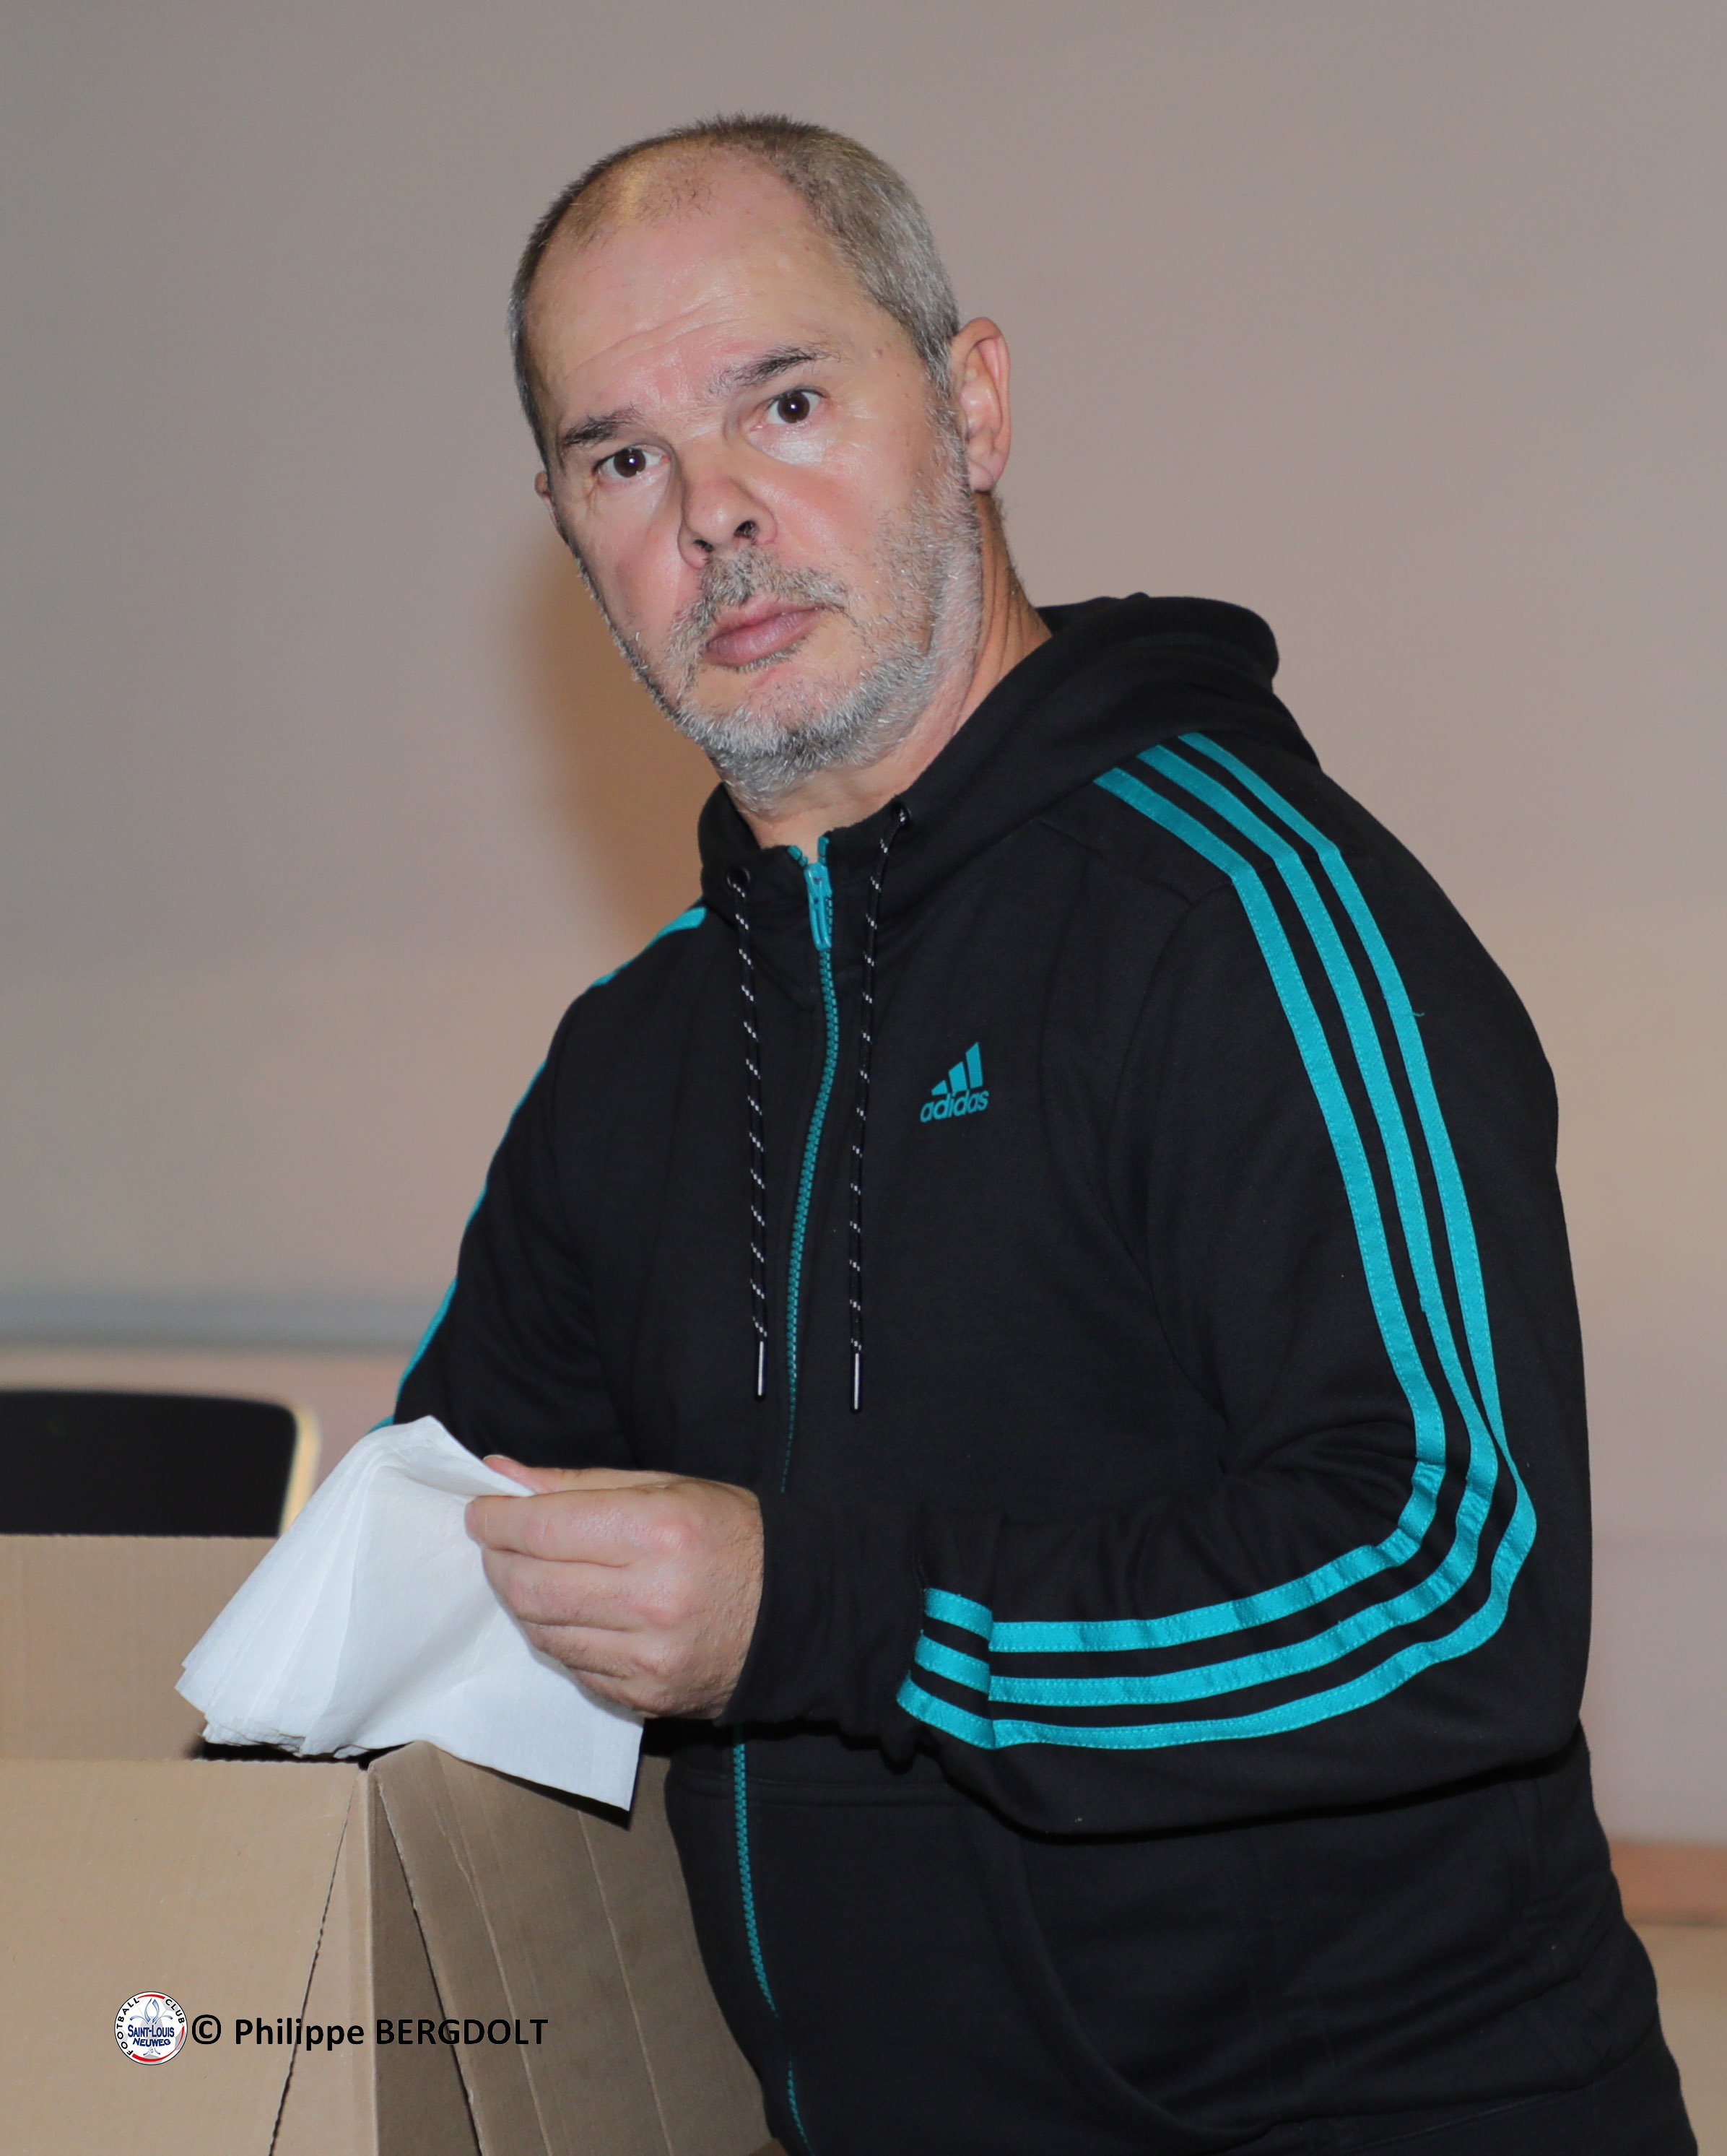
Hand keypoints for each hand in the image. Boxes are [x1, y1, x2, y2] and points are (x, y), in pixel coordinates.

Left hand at [464, 1461, 762, 1718]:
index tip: (481, 1511)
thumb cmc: (731, 1535)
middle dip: (498, 1561)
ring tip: (535, 1575)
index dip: (497, 1520)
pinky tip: (574, 1613)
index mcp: (657, 1532)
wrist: (798, 1612)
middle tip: (499, 1543)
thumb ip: (579, 1483)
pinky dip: (557, 1637)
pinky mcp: (644, 1697)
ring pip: (542, 1632)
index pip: (542, 1529)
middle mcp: (650, 1598)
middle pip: (530, 1586)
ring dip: (523, 1600)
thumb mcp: (667, 1487)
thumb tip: (503, 1474)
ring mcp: (646, 1657)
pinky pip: (571, 1666)